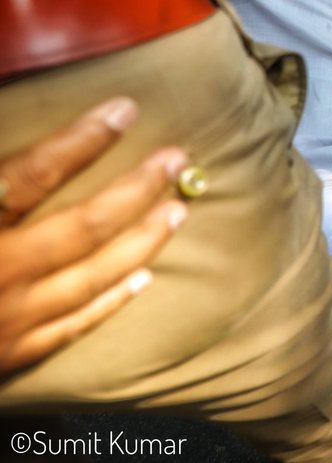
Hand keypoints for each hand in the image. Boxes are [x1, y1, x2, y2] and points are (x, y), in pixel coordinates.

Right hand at [0, 98, 188, 373]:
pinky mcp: (7, 358)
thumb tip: (9, 142)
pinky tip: (143, 279)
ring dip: (143, 240)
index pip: (32, 174)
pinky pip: (73, 326)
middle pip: (83, 226)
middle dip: (137, 188)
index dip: (82, 140)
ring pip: (93, 276)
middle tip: (177, 157)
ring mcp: (5, 321)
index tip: (125, 108)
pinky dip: (112, 300)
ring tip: (178, 210)